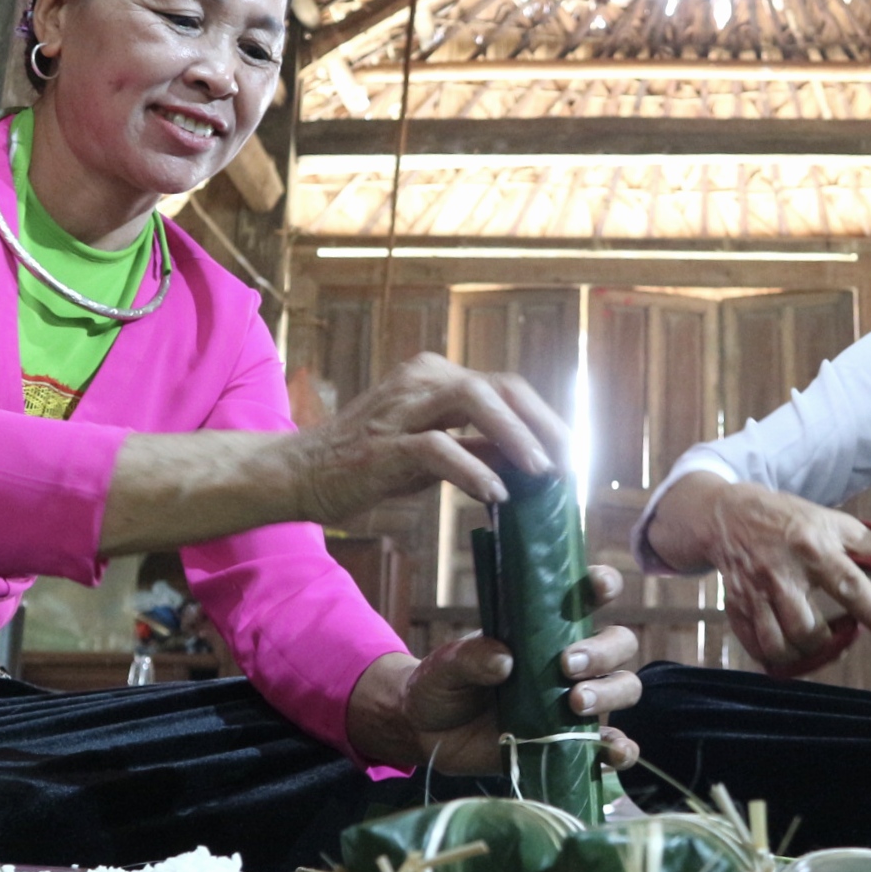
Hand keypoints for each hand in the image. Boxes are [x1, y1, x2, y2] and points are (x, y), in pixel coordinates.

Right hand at [291, 353, 569, 523]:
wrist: (298, 474)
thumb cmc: (366, 464)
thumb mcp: (432, 451)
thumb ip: (476, 448)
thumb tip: (531, 463)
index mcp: (436, 377)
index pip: (506, 388)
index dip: (544, 420)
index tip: (572, 455)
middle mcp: (422, 379)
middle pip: (500, 386)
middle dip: (543, 425)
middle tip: (569, 465)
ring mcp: (402, 407)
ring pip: (473, 400)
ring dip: (516, 436)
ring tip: (543, 473)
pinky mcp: (384, 443)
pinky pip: (438, 447)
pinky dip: (473, 469)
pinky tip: (496, 494)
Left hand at [346, 565, 642, 772]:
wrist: (429, 733)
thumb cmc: (443, 684)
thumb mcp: (445, 666)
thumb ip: (470, 658)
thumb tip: (504, 659)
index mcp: (545, 627)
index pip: (587, 596)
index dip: (603, 584)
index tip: (599, 587)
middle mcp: (571, 660)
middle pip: (619, 643)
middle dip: (602, 651)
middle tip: (565, 666)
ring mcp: (576, 701)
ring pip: (623, 687)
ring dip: (609, 693)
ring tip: (575, 703)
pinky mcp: (574, 741)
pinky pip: (612, 744)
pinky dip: (621, 747)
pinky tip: (612, 750)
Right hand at [653, 473, 870, 672]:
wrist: (727, 514)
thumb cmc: (790, 520)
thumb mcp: (835, 524)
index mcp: (813, 548)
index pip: (849, 585)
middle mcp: (782, 573)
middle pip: (807, 629)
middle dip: (828, 642)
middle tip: (840, 634)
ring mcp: (755, 593)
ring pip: (779, 645)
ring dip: (803, 654)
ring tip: (815, 643)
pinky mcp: (737, 607)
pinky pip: (755, 647)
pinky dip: (774, 657)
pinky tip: (788, 649)